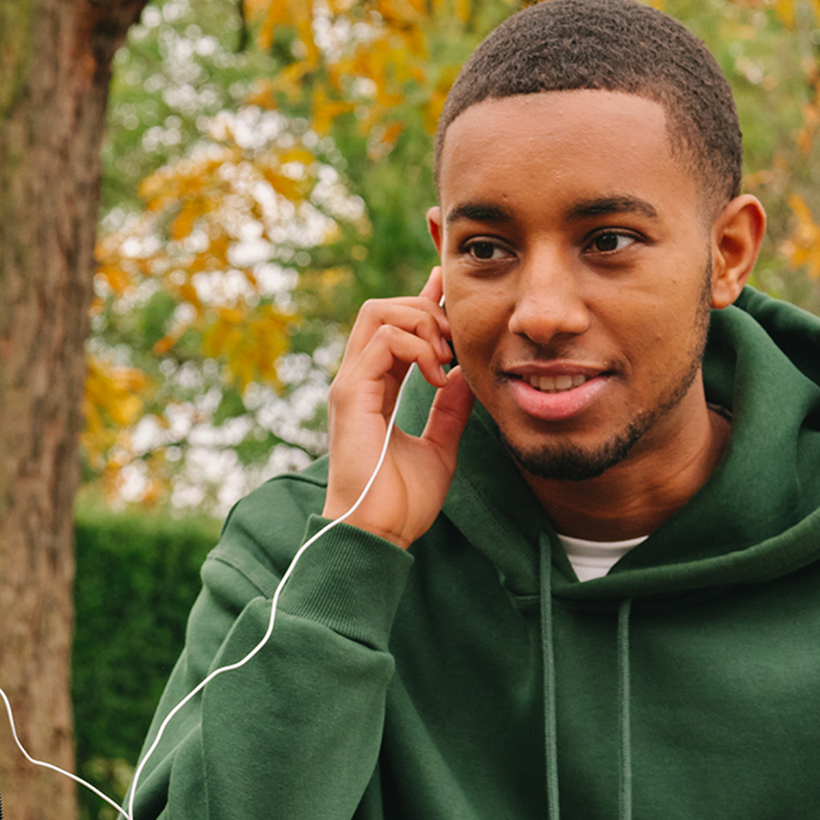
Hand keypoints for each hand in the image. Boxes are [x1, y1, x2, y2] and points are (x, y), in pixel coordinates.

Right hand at [321, 266, 472, 548]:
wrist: (378, 533)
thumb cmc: (401, 501)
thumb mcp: (439, 446)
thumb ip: (451, 411)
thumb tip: (468, 377)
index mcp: (376, 389)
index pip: (395, 327)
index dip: (423, 301)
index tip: (448, 287)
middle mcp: (359, 379)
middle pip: (384, 308)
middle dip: (427, 310)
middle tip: (457, 344)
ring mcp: (351, 384)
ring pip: (379, 313)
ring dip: (421, 323)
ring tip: (445, 358)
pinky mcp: (351, 394)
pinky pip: (382, 342)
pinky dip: (416, 348)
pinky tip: (438, 376)